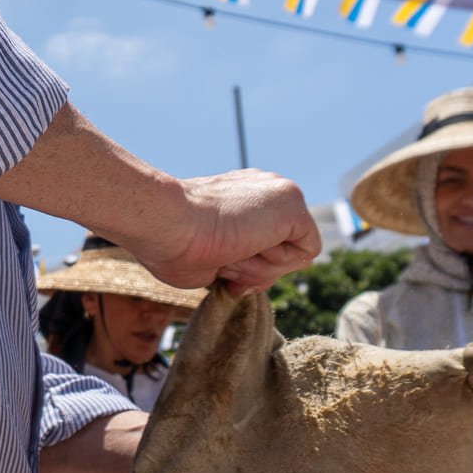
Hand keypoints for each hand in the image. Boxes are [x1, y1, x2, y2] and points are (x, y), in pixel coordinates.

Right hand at [122, 170, 319, 292]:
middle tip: (226, 264)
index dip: (250, 267)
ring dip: (262, 268)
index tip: (223, 271)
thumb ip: (231, 259)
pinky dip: (277, 263)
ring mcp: (281, 194)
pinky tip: (248, 246)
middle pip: (284, 251)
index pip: (268, 242)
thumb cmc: (173, 244)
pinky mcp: (294, 205)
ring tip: (230, 253)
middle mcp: (265, 190)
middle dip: (258, 271)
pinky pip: (306, 252)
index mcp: (243, 196)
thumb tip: (246, 282)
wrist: (167, 223)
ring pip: (294, 254)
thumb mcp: (209, 255)